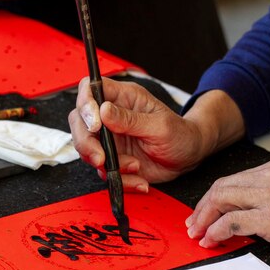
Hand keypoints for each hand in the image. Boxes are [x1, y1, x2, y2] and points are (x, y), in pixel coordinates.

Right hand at [68, 78, 244, 191]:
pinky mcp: (113, 159)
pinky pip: (104, 172)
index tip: (94, 125)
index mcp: (123, 98)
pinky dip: (120, 180)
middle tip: (100, 158)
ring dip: (107, 165)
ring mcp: (110, 139)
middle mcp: (111, 117)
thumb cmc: (180, 133)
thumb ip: (130, 119)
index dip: (85, 104)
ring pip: (86, 149)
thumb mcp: (159, 125)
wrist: (189, 157)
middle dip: (85, 142)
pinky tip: (139, 179)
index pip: (90, 89)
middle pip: (79, 122)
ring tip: (134, 167)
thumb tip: (103, 110)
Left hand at [186, 159, 269, 262]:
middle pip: (220, 188)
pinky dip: (216, 232)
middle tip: (193, 226)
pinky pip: (231, 222)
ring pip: (222, 200)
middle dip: (201, 208)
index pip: (231, 180)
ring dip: (204, 220)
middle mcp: (269, 177)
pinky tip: (212, 240)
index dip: (211, 198)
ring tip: (198, 235)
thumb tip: (236, 211)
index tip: (201, 213)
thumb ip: (265, 195)